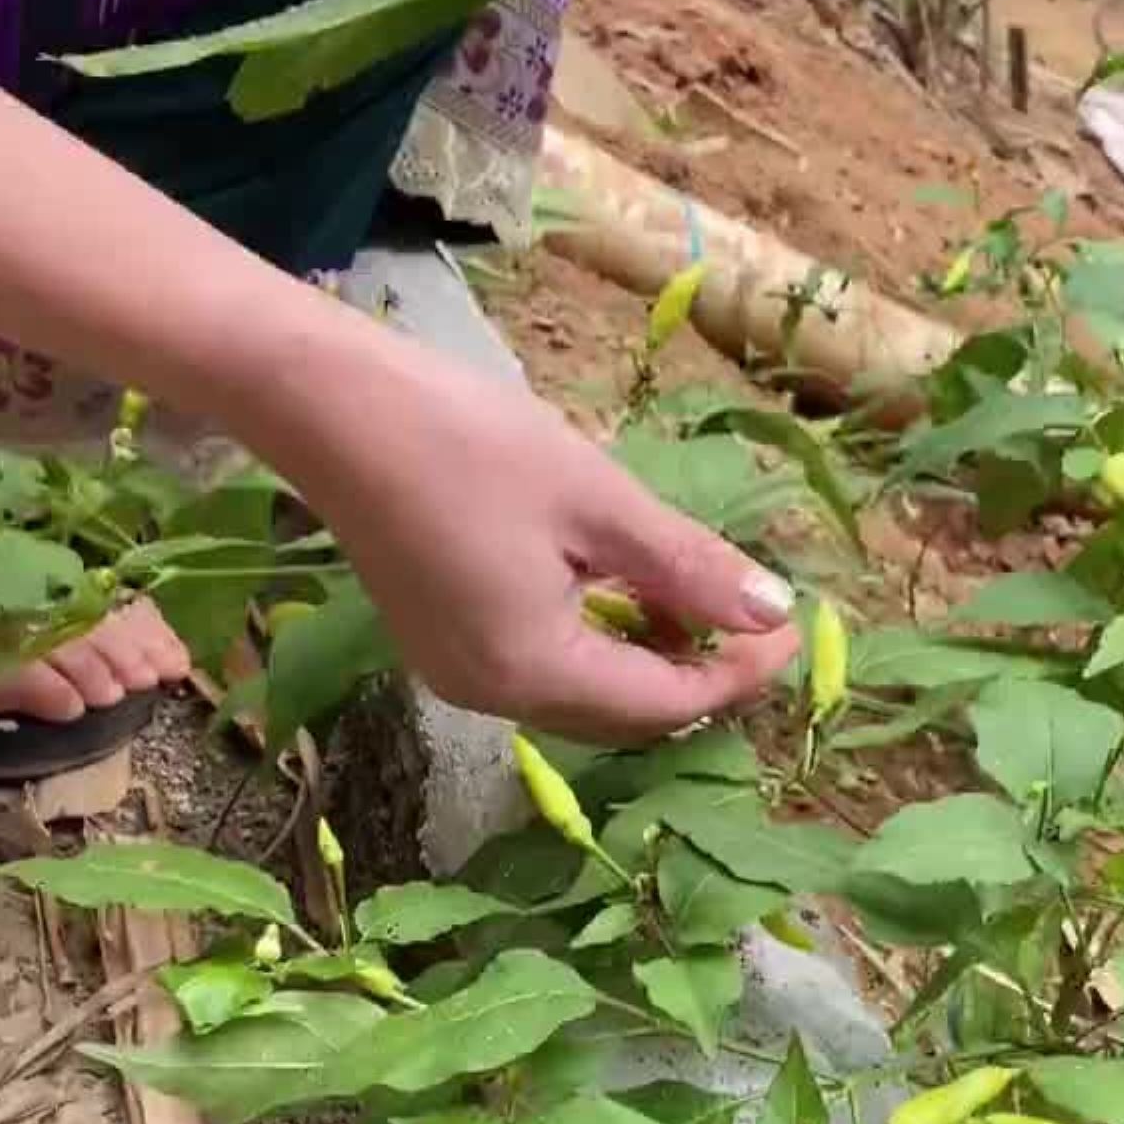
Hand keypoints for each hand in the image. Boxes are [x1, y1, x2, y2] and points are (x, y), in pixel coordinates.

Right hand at [265, 320, 799, 742]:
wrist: (326, 404)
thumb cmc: (465, 440)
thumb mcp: (597, 499)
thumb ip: (688, 567)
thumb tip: (774, 614)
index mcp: (532, 671)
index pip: (665, 705)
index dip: (740, 675)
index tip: (798, 626)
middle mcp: (493, 698)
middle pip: (626, 720)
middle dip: (702, 678)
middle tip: (762, 621)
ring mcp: (461, 677)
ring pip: (587, 700)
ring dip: (654, 665)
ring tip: (705, 602)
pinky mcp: (444, 647)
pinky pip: (546, 672)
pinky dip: (603, 649)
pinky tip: (633, 599)